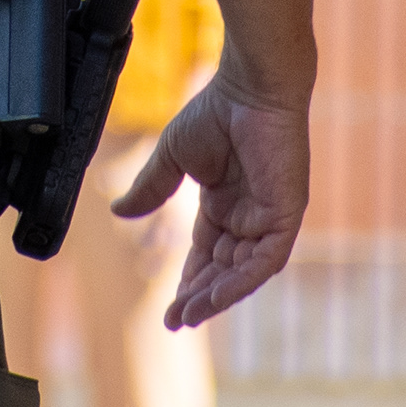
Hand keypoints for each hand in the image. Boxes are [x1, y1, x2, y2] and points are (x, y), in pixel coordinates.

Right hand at [112, 72, 308, 329]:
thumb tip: (119, 212)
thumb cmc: (217, 111)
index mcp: (225, 203)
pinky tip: (217, 296)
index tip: (169, 311)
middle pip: (224, 269)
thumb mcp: (173, 157)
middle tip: (176, 320)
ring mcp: (269, 216)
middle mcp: (249, 215)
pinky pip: (266, 259)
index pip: (206, 255)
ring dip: (219, 295)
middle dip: (200, 296)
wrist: (248, 87)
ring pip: (244, 271)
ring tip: (190, 313)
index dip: (188, 282)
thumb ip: (152, 188)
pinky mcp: (286, 213)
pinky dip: (243, 280)